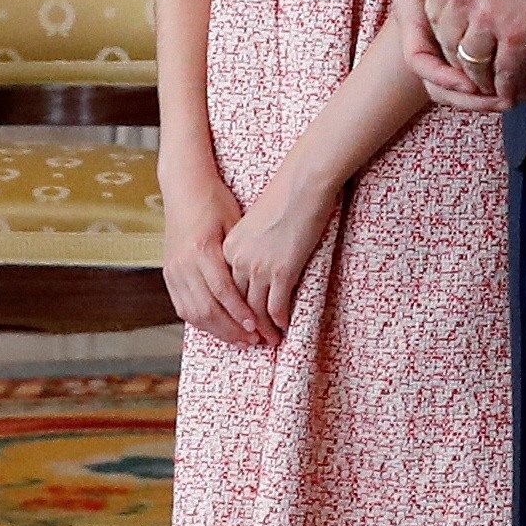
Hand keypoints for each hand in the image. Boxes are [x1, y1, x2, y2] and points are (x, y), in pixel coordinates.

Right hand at [162, 160, 271, 346]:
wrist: (184, 188)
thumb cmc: (216, 203)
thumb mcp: (235, 225)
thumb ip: (241, 257)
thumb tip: (261, 287)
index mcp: (202, 250)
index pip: (222, 292)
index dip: (240, 313)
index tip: (257, 327)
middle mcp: (184, 263)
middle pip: (207, 308)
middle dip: (232, 329)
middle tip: (255, 340)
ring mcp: (173, 270)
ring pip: (193, 313)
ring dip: (218, 331)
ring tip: (240, 340)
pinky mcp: (168, 273)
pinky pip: (182, 307)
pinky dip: (201, 322)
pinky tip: (219, 329)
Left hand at [222, 167, 336, 334]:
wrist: (301, 186)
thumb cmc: (282, 198)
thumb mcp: (254, 224)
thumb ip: (248, 245)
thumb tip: (254, 260)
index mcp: (228, 249)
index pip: (224, 289)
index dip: (230, 310)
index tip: (238, 322)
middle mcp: (238, 261)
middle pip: (236, 304)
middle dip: (244, 326)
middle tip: (252, 340)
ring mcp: (259, 267)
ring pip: (255, 310)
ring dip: (263, 329)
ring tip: (270, 340)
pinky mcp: (282, 270)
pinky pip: (276, 305)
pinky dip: (280, 319)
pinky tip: (284, 326)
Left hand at [402, 0, 525, 108]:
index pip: (433, 14)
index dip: (449, 36)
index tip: (464, 45)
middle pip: (448, 42)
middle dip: (462, 62)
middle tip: (480, 71)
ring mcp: (487, 15)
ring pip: (471, 63)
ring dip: (484, 80)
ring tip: (498, 86)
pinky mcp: (517, 36)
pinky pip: (503, 73)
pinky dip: (508, 87)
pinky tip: (516, 91)